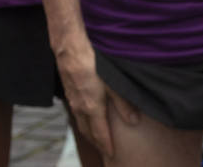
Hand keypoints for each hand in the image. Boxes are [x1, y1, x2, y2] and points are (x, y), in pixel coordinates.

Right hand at [55, 39, 136, 160]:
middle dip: (97, 143)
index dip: (107, 146)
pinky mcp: (68, 92)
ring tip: (96, 138)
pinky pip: (76, 113)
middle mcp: (80, 108)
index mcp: (92, 108)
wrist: (69, 48)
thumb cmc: (92, 63)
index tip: (113, 155)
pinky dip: (82, 121)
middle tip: (105, 151)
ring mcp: (72, 100)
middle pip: (88, 132)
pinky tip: (87, 117)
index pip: (100, 134)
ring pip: (80, 123)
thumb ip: (123, 103)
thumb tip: (134, 121)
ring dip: (89, 133)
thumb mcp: (112, 83)